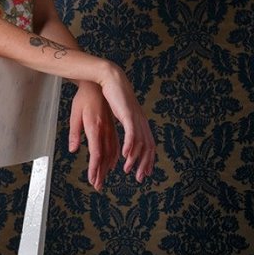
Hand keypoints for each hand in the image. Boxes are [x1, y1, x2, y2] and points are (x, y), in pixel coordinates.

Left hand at [68, 81, 119, 190]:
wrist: (97, 85)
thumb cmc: (83, 99)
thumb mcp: (75, 115)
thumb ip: (74, 133)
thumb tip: (72, 149)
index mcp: (95, 127)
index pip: (96, 153)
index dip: (95, 168)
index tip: (92, 179)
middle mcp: (105, 130)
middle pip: (104, 157)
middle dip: (100, 173)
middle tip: (97, 186)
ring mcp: (111, 129)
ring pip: (111, 152)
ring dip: (106, 167)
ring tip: (101, 178)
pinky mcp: (113, 126)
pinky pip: (115, 145)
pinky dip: (113, 157)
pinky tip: (111, 164)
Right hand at [96, 63, 155, 183]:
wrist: (107, 77)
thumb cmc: (106, 94)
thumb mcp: (113, 113)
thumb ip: (115, 126)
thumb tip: (114, 132)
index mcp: (137, 121)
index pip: (148, 144)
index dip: (147, 159)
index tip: (144, 172)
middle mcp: (140, 121)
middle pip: (147, 146)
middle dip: (144, 164)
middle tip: (140, 178)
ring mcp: (135, 117)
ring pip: (140, 142)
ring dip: (135, 158)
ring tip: (129, 170)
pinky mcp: (128, 114)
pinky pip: (131, 133)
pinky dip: (130, 145)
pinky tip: (125, 155)